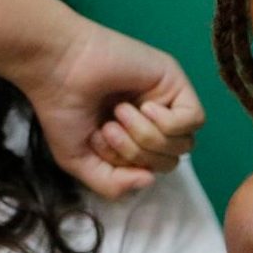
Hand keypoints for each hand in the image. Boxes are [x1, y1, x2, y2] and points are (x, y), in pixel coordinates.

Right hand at [19, 18, 204, 198]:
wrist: (58, 68)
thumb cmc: (63, 109)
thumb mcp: (81, 162)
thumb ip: (113, 184)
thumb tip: (149, 180)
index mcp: (133, 137)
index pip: (151, 169)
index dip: (127, 166)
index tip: (98, 140)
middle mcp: (152, 120)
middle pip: (170, 160)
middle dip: (136, 154)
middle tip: (108, 128)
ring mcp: (166, 100)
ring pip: (184, 143)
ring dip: (147, 137)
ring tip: (119, 113)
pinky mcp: (175, 80)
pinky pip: (193, 119)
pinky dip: (167, 123)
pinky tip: (142, 106)